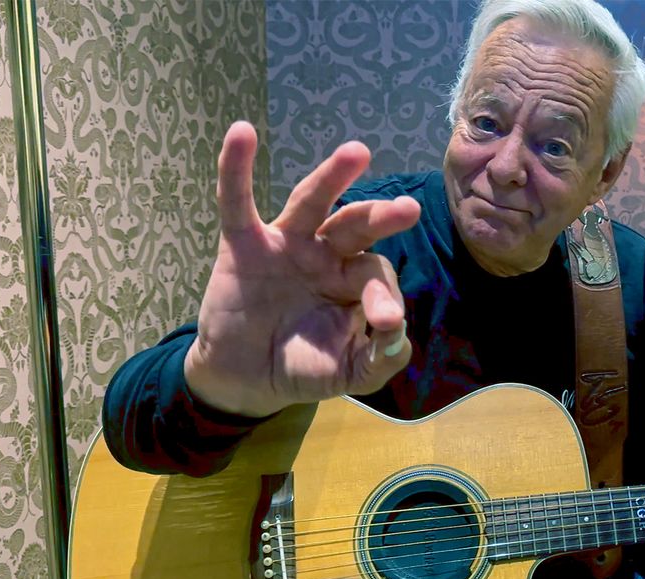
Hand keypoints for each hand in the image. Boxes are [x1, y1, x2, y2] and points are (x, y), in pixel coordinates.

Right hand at [183, 121, 420, 416]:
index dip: (384, 298)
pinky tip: (241, 133)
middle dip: (382, 217)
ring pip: (312, 202)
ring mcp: (287, 244)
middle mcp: (327, 253)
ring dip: (332, 176)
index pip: (377, 276)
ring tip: (357, 152)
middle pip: (358, 225)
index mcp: (355, 280)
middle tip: (409, 210)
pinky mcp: (244, 244)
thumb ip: (379, 360)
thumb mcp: (349, 372)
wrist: (247, 379)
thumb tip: (398, 336)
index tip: (384, 324)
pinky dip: (235, 168)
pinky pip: (237, 202)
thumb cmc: (304, 366)